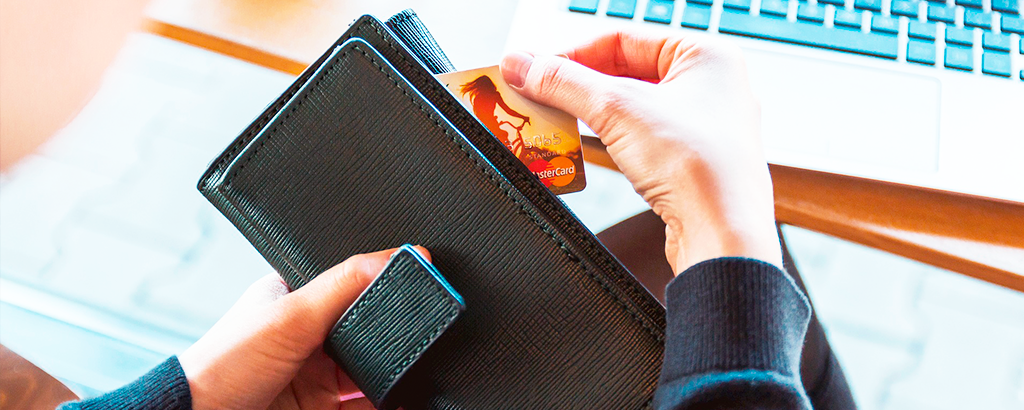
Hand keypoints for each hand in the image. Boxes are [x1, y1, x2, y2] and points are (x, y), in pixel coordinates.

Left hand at [178, 247, 428, 409]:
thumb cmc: (223, 363)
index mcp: (296, 296)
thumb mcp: (291, 314)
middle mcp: (308, 334)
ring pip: (370, 368)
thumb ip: (344, 285)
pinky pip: (366, 403)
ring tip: (421, 363)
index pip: (352, 282)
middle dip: (395, 330)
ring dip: (393, 369)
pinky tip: (404, 395)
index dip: (385, 282)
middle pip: (368, 328)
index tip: (422, 280)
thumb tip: (396, 256)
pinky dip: (388, 400)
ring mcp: (315, 373)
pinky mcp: (320, 406)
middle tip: (427, 327)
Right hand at [501, 32, 780, 272]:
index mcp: (706, 56)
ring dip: (591, 113)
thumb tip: (523, 64)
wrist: (723, 236)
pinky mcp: (692, 160)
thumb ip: (562, 82)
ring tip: (554, 120)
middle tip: (537, 95)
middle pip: (625, 70)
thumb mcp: (617, 110)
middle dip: (577, 86)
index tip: (534, 69)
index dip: (572, 53)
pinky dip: (611, 138)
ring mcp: (703, 125)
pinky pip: (642, 136)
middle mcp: (710, 86)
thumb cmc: (701, 169)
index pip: (622, 38)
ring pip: (633, 106)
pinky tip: (588, 147)